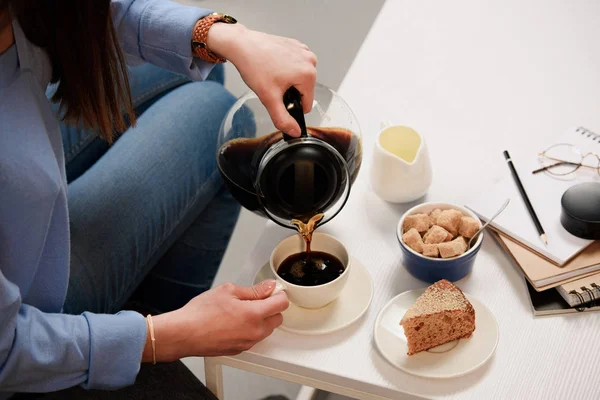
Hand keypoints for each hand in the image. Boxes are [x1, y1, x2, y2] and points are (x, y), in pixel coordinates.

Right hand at [143, 280, 288, 360]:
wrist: (184, 334)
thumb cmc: (201, 313)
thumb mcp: (228, 291)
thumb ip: (253, 290)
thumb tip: (269, 287)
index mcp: (254, 315)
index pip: (282, 304)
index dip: (278, 294)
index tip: (272, 290)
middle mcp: (254, 332)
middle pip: (277, 318)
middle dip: (271, 307)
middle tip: (256, 299)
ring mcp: (247, 343)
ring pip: (266, 330)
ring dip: (261, 319)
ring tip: (241, 310)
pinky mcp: (239, 349)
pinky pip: (253, 338)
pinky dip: (250, 329)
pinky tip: (234, 321)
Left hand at [207, 23, 316, 136]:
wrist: (241, 45)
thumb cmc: (254, 66)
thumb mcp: (269, 98)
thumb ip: (283, 119)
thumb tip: (295, 131)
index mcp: (308, 75)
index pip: (307, 104)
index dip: (290, 105)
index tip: (277, 95)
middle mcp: (310, 61)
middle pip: (304, 90)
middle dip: (289, 91)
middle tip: (272, 83)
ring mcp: (304, 51)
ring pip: (300, 78)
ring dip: (288, 80)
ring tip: (272, 73)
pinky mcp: (296, 45)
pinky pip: (296, 65)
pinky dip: (286, 67)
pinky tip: (273, 64)